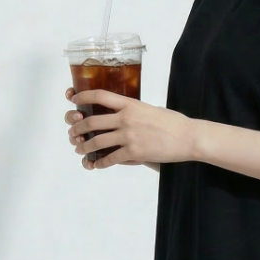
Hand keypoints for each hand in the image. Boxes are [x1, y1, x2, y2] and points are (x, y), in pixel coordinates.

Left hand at [65, 88, 193, 169]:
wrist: (187, 136)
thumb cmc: (172, 122)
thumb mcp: (150, 108)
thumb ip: (133, 110)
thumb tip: (121, 114)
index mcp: (131, 104)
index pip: (101, 96)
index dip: (84, 96)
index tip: (74, 99)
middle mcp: (126, 118)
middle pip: (93, 121)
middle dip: (78, 127)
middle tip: (72, 132)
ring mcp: (129, 136)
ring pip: (98, 141)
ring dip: (85, 146)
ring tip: (80, 149)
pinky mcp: (134, 152)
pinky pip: (110, 158)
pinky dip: (100, 162)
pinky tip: (96, 164)